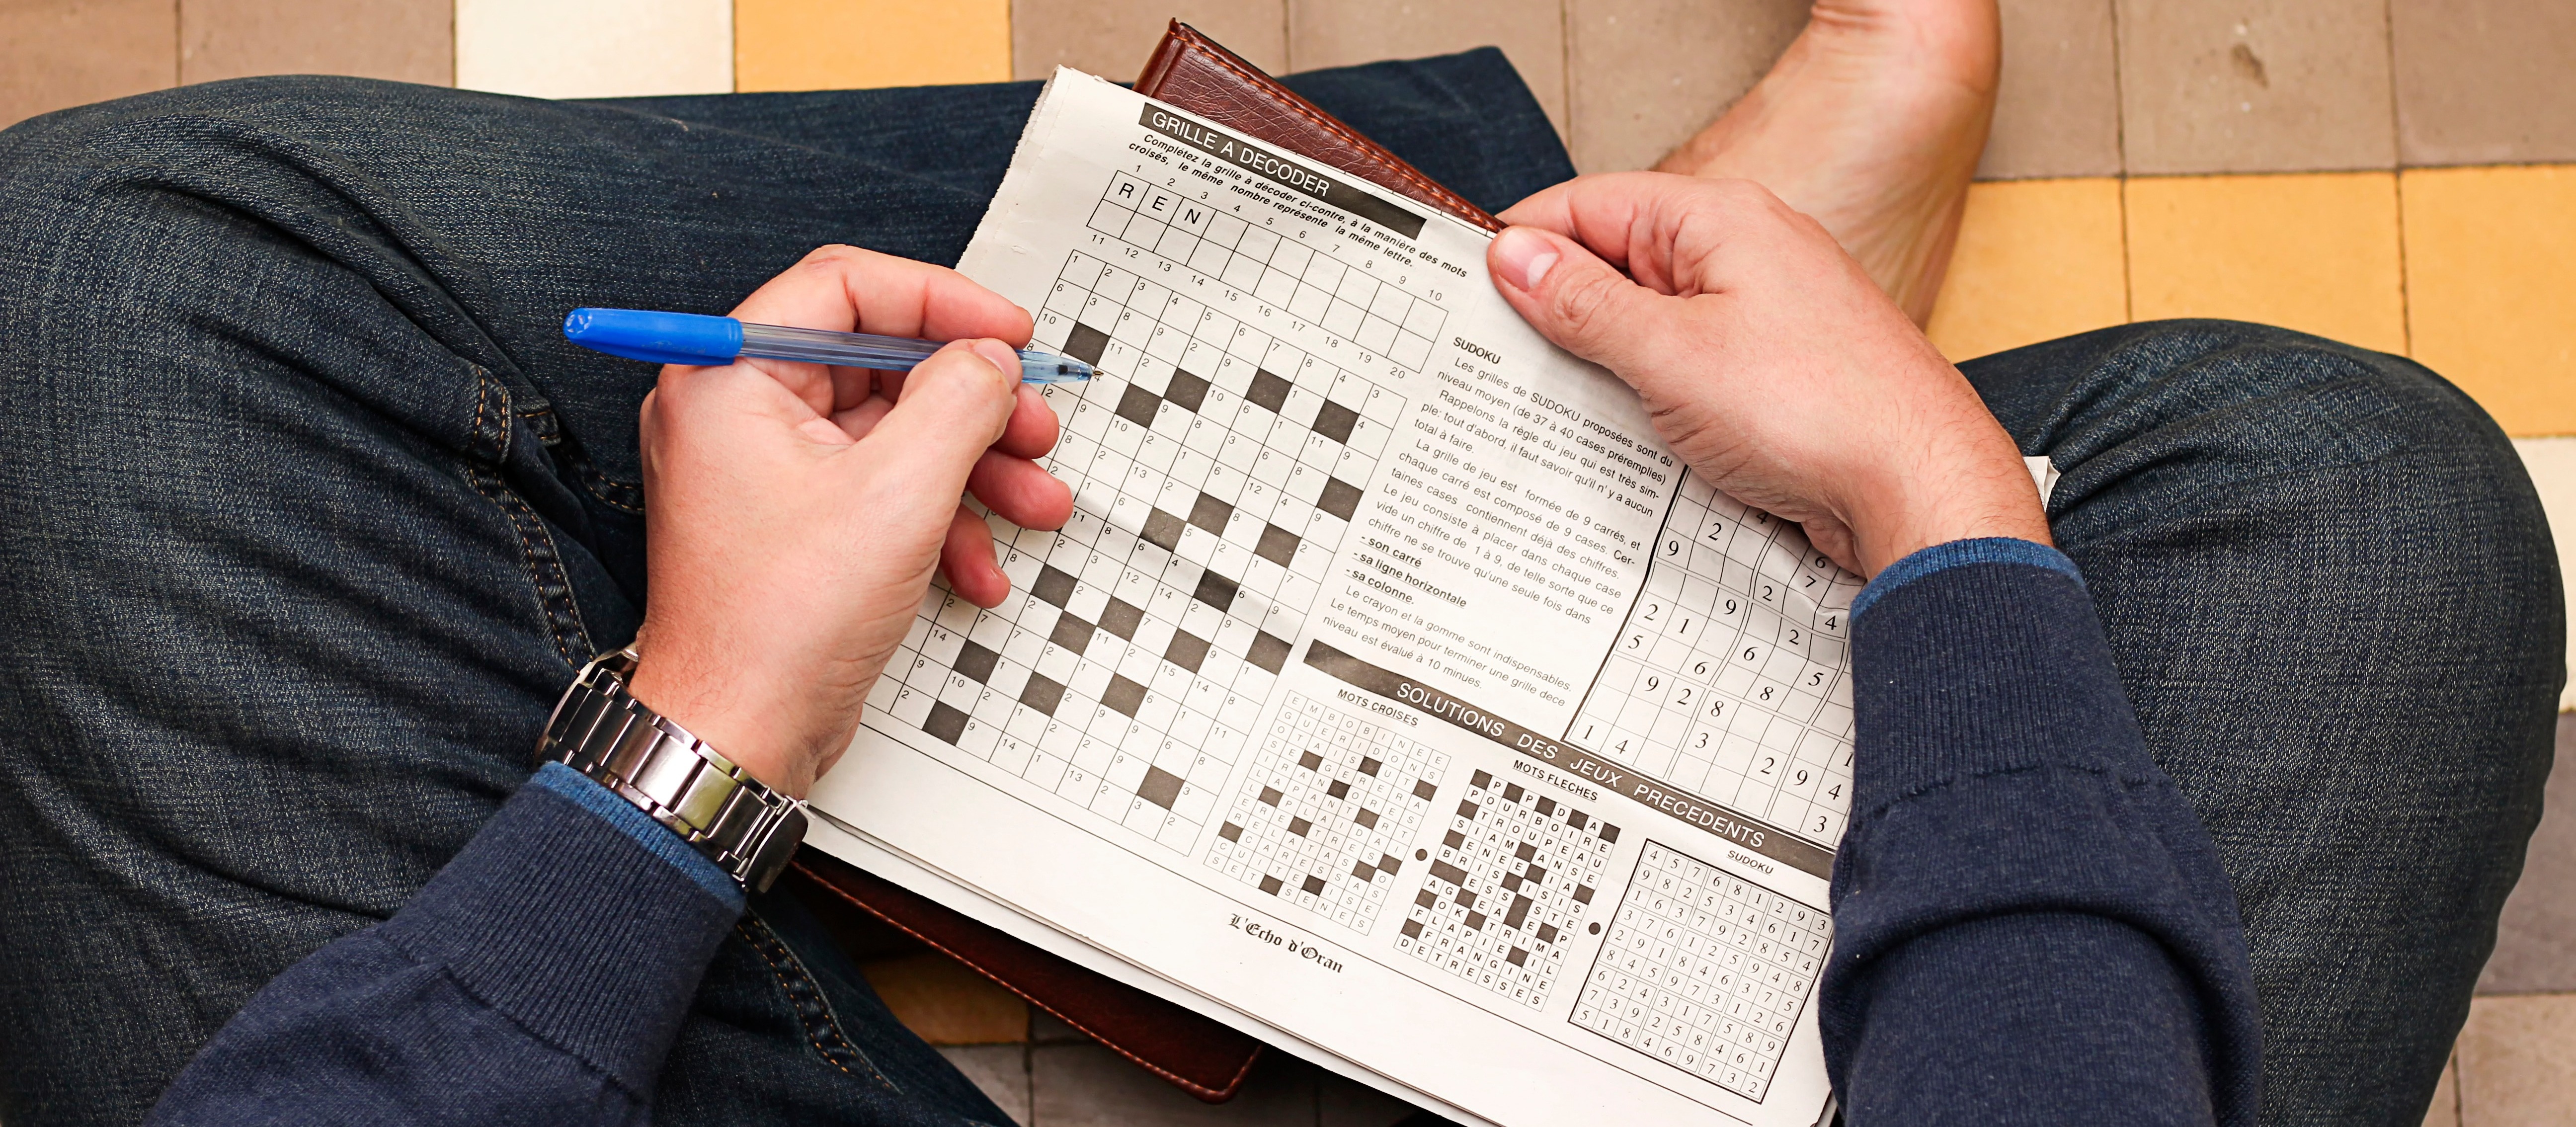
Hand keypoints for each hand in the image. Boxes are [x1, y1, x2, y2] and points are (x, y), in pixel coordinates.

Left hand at [623, 246, 1073, 796]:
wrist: (736, 739)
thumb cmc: (777, 627)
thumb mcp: (899, 493)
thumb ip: (959, 401)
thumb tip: (991, 357)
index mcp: (730, 377)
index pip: (846, 289)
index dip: (942, 300)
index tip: (1008, 333)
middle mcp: (738, 413)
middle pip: (881, 364)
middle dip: (974, 404)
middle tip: (1035, 428)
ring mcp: (765, 472)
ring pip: (894, 434)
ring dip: (975, 468)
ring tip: (1033, 502)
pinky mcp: (794, 525)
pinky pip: (881, 491)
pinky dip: (940, 520)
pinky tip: (978, 565)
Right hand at [1486, 172, 2046, 576]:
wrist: (1921, 488)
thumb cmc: (1819, 410)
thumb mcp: (1670, 353)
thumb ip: (1585, 304)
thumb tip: (1516, 257)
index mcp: (1717, 220)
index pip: (1588, 205)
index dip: (1523, 244)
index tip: (1469, 293)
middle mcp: (1745, 254)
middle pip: (1616, 263)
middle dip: (1557, 311)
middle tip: (1500, 362)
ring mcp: (1764, 314)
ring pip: (1650, 323)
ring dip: (1602, 362)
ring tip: (1557, 405)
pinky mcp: (1776, 373)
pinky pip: (1687, 369)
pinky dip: (1649, 396)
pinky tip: (1623, 436)